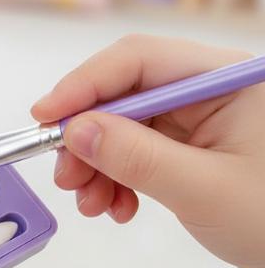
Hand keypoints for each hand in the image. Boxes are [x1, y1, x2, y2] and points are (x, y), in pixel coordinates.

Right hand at [31, 34, 264, 267]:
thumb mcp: (205, 189)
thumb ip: (136, 156)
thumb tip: (74, 130)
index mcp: (224, 78)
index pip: (138, 60)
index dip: (84, 84)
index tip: (45, 118)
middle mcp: (208, 89)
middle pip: (126, 94)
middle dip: (89, 136)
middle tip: (65, 177)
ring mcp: (201, 119)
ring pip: (126, 126)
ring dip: (99, 164)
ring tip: (90, 204)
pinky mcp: (194, 147)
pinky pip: (140, 151)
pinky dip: (119, 178)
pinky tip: (117, 207)